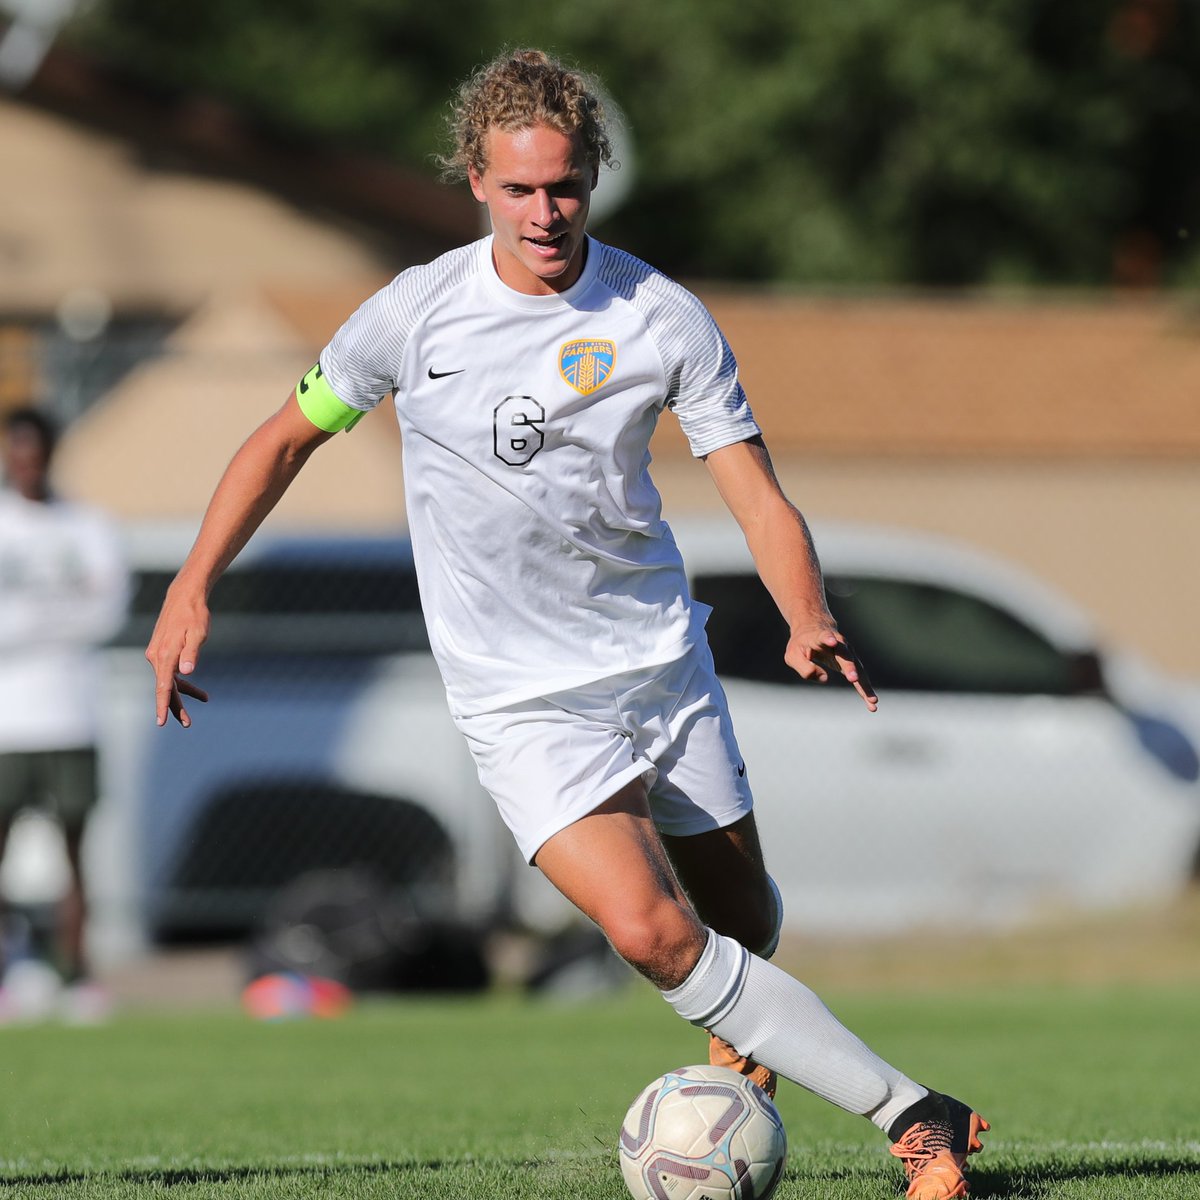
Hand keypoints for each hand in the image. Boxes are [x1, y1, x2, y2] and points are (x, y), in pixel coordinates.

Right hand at [145, 583, 211, 727]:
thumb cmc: (194, 614)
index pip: (163, 686)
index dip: (162, 705)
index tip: (161, 722)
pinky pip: (168, 672)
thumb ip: (192, 653)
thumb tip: (186, 672)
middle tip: (188, 723)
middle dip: (175, 706)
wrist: (184, 596)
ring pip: (167, 680)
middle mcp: (156, 656)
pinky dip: (180, 681)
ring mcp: (156, 654)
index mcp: (165, 655)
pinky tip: (194, 688)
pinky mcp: (160, 651)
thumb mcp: (198, 633)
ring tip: (204, 699)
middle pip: (165, 688)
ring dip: (182, 693)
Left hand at [785, 621, 877, 711]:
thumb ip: (804, 667)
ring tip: (872, 700)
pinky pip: (859, 678)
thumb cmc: (801, 644)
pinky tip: (871, 704)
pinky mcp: (851, 663)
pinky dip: (865, 690)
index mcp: (820, 637)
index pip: (825, 637)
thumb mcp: (793, 655)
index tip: (832, 641)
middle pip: (845, 655)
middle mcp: (838, 643)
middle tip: (854, 679)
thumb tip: (825, 679)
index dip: (828, 639)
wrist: (814, 628)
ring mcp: (848, 653)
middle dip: (850, 666)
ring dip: (864, 684)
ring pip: (858, 668)